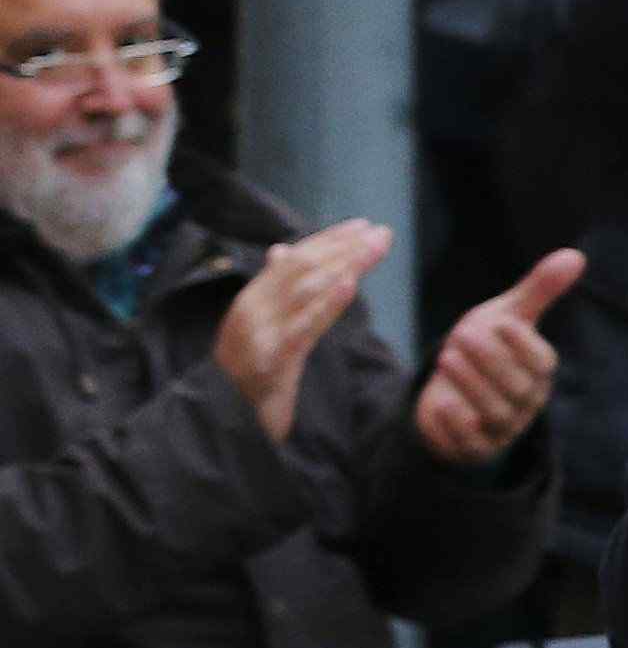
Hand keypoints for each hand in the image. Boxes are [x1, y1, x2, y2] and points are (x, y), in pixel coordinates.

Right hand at [212, 221, 389, 445]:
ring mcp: (259, 335)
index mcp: (252, 300)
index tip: (363, 225)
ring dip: (343, 266)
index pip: (293, 261)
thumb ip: (275, 292)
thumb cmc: (252, 375)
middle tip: (381, 233)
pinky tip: (349, 286)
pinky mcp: (271, 361)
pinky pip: (302, 328)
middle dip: (344, 249)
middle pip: (301, 270)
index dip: (328, 240)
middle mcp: (252, 310)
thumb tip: (281, 250)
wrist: (227, 421)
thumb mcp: (266, 330)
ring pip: (304, 292)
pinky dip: (326, 304)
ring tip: (373, 249)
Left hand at [412, 248, 584, 466]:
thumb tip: (576, 255)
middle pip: (516, 387)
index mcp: (538, 372)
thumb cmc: (486, 348)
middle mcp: (526, 402)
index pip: (541, 363)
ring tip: (446, 357)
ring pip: (494, 413)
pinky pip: (471, 444)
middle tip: (461, 335)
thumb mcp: (507, 316)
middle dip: (489, 361)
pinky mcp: (475, 447)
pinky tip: (441, 402)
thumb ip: (539, 290)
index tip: (501, 322)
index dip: (523, 344)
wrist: (450, 389)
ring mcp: (502, 428)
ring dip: (470, 386)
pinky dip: (457, 425)